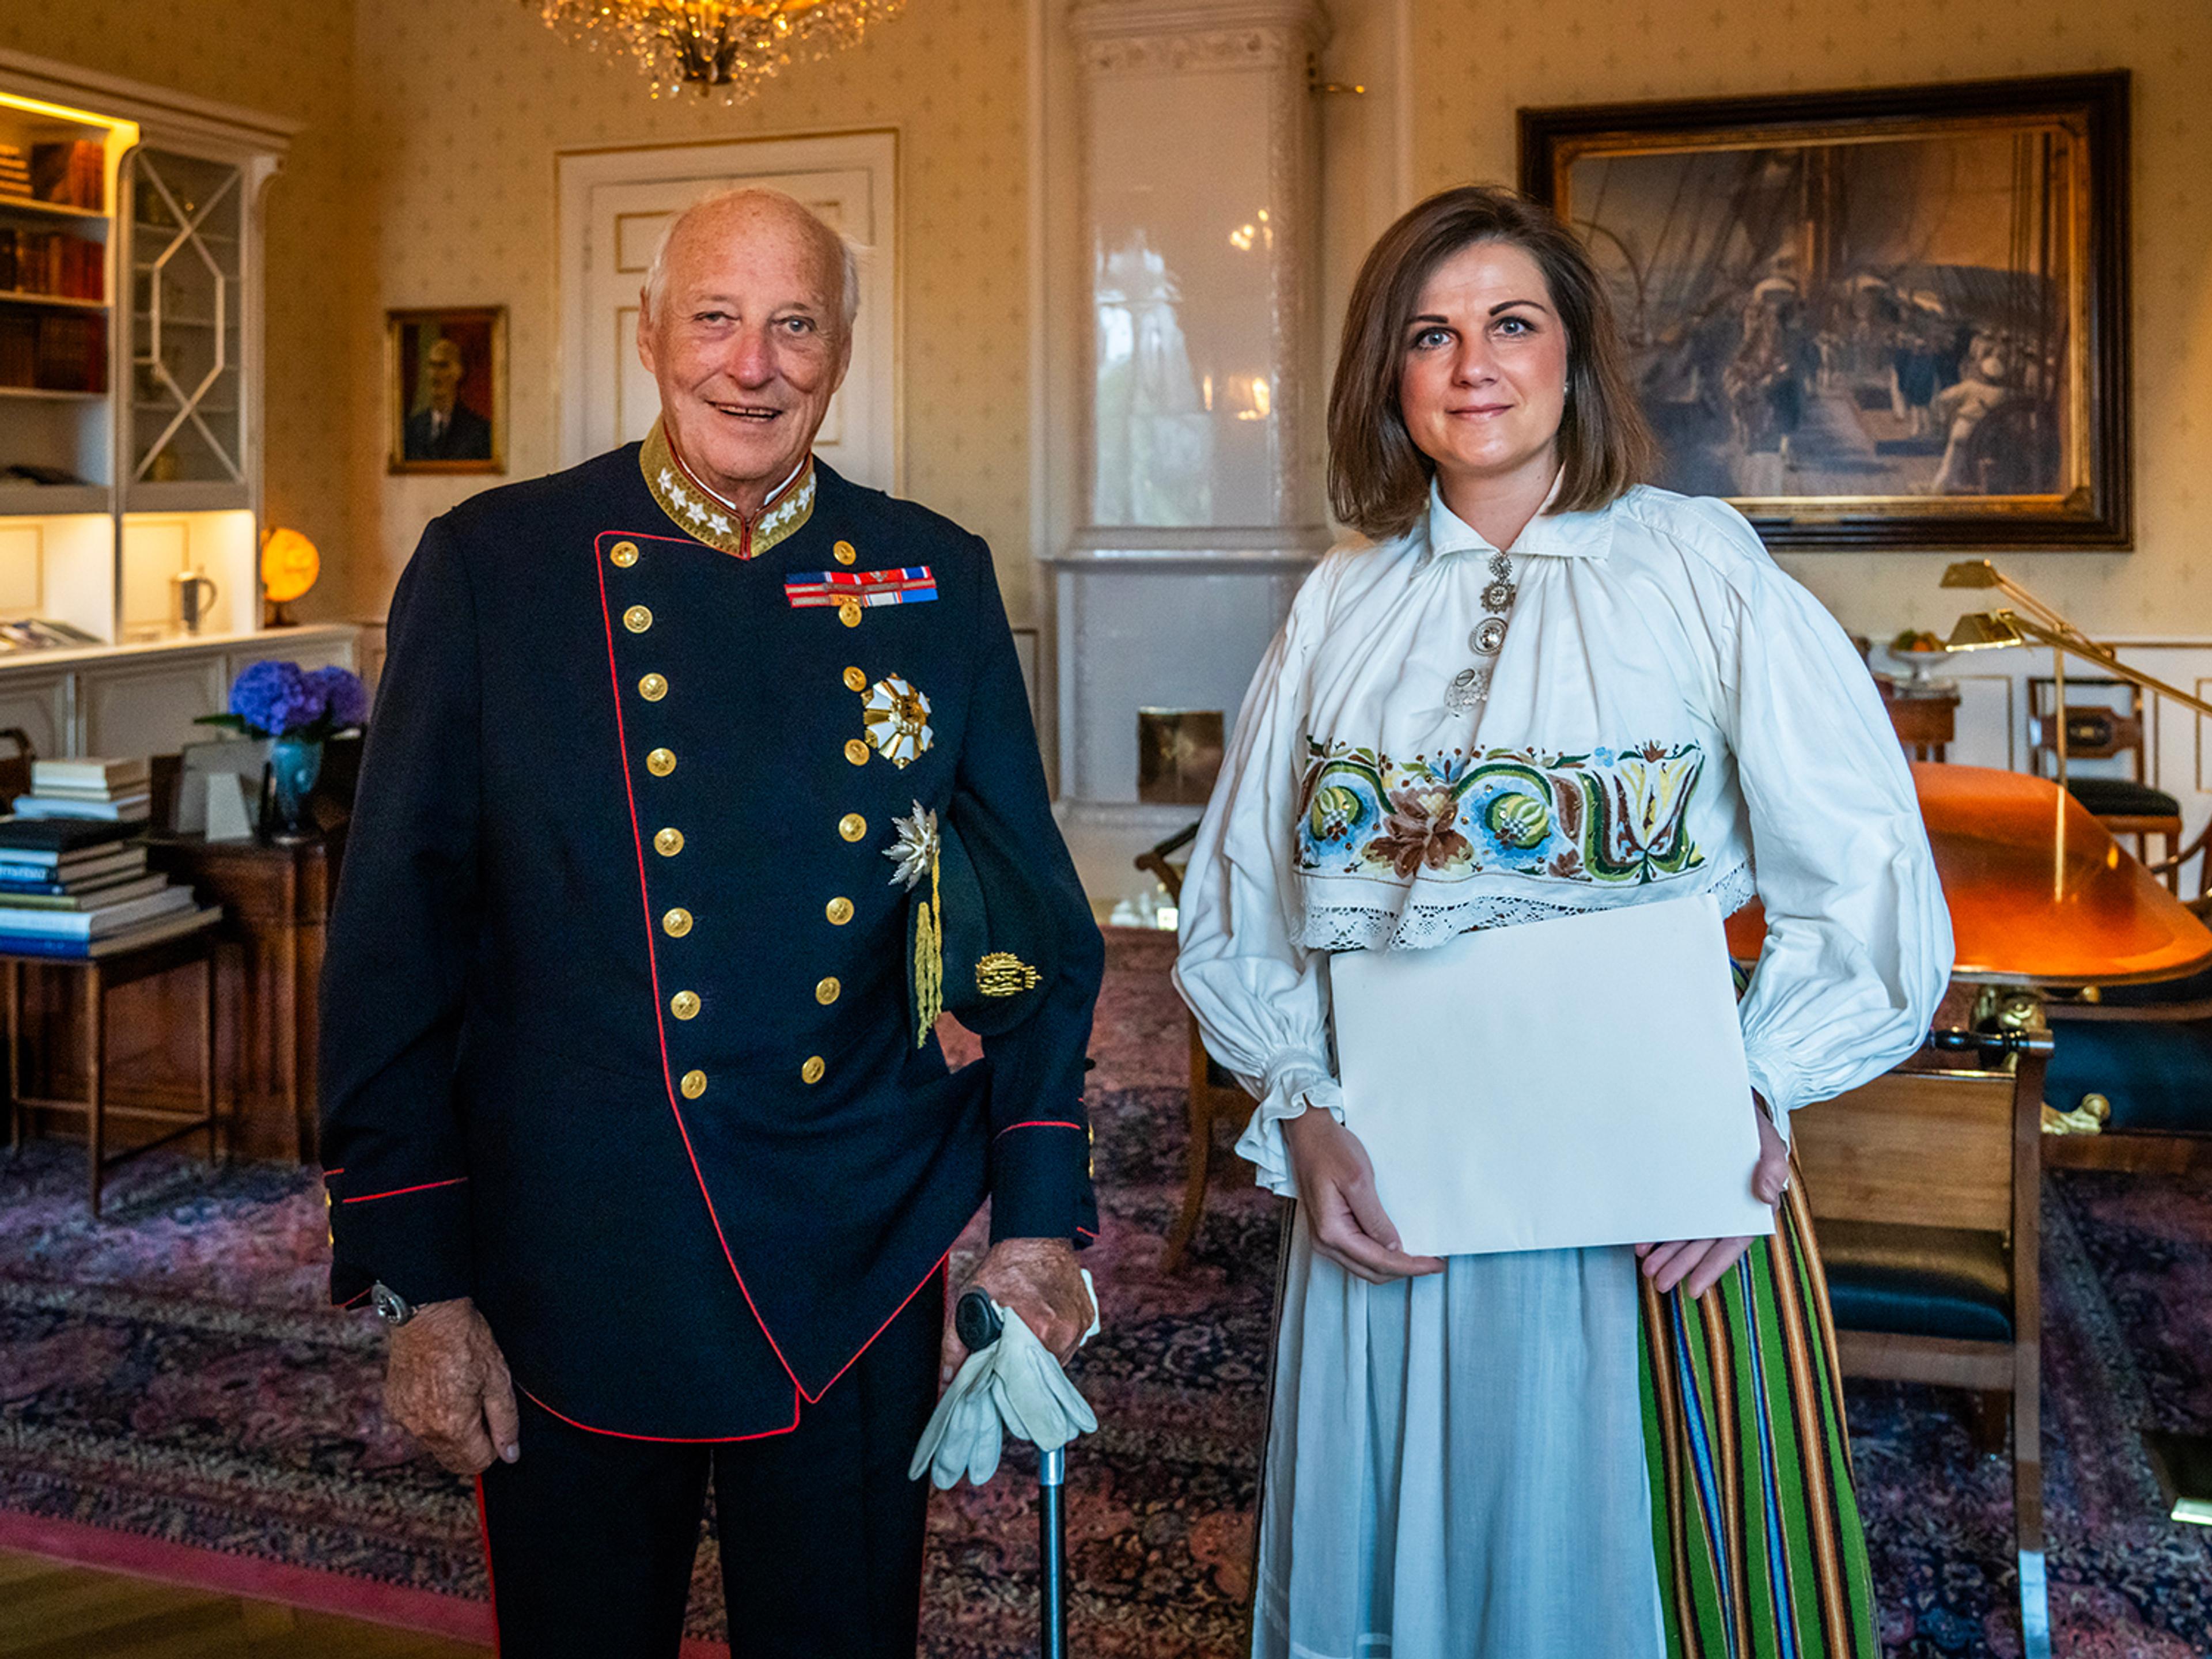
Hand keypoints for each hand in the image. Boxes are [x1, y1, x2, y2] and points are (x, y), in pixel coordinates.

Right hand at [384, 1296, 519, 1475]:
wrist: (427, 1313)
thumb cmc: (465, 1340)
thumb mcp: (498, 1379)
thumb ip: (506, 1422)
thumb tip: (510, 1454)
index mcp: (452, 1427)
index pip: (477, 1463)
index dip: (494, 1445)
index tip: (497, 1420)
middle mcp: (423, 1430)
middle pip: (454, 1459)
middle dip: (473, 1442)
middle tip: (481, 1405)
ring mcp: (405, 1418)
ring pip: (436, 1443)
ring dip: (452, 1430)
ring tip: (461, 1391)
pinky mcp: (395, 1404)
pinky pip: (419, 1424)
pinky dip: (432, 1415)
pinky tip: (441, 1387)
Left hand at [941, 1237, 1095, 1385]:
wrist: (1037, 1235)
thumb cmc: (1005, 1265)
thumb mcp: (971, 1299)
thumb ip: (956, 1344)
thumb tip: (948, 1378)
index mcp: (1042, 1330)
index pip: (1024, 1377)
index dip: (1007, 1377)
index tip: (995, 1371)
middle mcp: (1067, 1330)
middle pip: (1041, 1370)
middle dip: (1023, 1367)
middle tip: (1006, 1353)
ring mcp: (1081, 1324)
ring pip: (1058, 1358)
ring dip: (1040, 1354)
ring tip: (1024, 1337)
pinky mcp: (1088, 1316)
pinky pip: (1070, 1343)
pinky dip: (1055, 1341)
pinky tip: (1041, 1326)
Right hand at [1283, 1107, 1444, 1284]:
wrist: (1308, 1134)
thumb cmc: (1329, 1149)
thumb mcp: (1359, 1180)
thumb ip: (1375, 1218)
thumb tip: (1393, 1247)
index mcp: (1332, 1231)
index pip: (1379, 1261)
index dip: (1410, 1266)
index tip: (1435, 1264)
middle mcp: (1325, 1241)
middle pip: (1372, 1272)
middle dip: (1404, 1270)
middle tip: (1433, 1262)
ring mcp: (1324, 1238)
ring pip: (1365, 1267)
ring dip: (1393, 1266)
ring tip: (1419, 1258)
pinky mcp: (1329, 1230)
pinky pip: (1358, 1255)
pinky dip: (1380, 1257)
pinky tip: (1395, 1248)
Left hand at [1638, 1096, 1787, 1300]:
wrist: (1731, 1102)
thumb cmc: (1753, 1126)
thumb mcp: (1769, 1141)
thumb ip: (1772, 1167)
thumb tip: (1766, 1195)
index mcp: (1751, 1206)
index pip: (1733, 1243)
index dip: (1713, 1267)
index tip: (1695, 1287)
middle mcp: (1727, 1209)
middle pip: (1703, 1245)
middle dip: (1682, 1265)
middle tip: (1660, 1283)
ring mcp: (1706, 1201)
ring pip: (1687, 1235)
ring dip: (1668, 1254)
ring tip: (1648, 1271)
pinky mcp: (1687, 1189)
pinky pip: (1673, 1215)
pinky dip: (1659, 1231)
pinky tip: (1643, 1243)